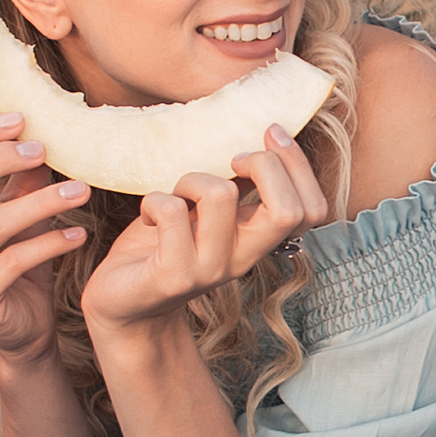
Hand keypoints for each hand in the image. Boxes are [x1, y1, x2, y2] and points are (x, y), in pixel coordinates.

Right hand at [0, 112, 91, 363]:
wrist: (24, 327)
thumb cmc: (19, 261)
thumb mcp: (21, 212)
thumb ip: (22, 177)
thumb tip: (41, 129)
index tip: (20, 120)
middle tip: (40, 150)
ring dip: (40, 202)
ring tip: (80, 190)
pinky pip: (13, 263)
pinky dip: (50, 244)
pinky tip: (78, 234)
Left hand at [80, 127, 332, 337]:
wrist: (123, 302)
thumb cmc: (163, 244)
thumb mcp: (207, 212)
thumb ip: (236, 186)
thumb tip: (260, 138)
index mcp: (257, 240)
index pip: (312, 211)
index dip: (298, 165)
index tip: (268, 135)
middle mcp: (242, 258)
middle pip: (286, 211)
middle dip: (263, 164)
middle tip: (231, 160)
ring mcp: (210, 269)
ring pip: (220, 195)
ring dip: (191, 179)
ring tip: (177, 194)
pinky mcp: (173, 274)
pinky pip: (170, 210)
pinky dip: (153, 200)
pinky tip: (148, 216)